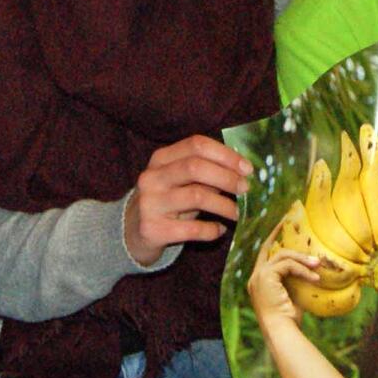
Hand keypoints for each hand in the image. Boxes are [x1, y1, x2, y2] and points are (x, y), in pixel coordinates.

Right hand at [124, 135, 253, 265]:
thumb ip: (205, 173)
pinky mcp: (152, 229)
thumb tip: (243, 172)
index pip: (196, 145)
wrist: (130, 233)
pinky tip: (219, 231)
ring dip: (224, 205)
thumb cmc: (167, 202)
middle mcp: (152, 177)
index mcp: (161, 158)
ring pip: (197, 196)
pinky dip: (211, 230)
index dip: (226, 154)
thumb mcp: (180, 182)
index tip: (247, 168)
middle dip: (227, 177)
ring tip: (237, 213)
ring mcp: (150, 203)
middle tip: (246, 189)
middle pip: (196, 167)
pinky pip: (192, 229)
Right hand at [247, 227, 319, 325]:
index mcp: (259, 281)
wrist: (281, 330)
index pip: (265, 254)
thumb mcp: (292, 293)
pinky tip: (314, 277)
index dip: (272, 239)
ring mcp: (258, 276)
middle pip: (272, 250)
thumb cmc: (288, 318)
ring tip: (318, 264)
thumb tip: (311, 266)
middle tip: (298, 228)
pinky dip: (302, 269)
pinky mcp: (266, 276)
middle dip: (285, 239)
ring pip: (282, 256)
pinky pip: (287, 265)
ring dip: (302, 259)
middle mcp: (255, 276)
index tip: (282, 224)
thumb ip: (294, 278)